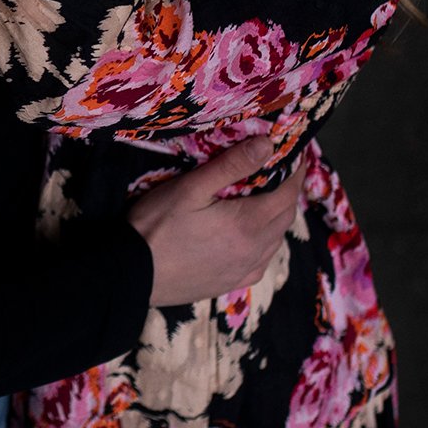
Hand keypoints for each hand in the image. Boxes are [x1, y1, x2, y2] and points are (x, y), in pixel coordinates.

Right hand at [127, 137, 305, 307]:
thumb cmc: (157, 225)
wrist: (131, 274)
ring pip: (275, 240)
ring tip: (266, 200)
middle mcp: (254, 250)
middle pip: (285, 217)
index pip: (288, 194)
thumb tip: (268, 144)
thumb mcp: (191, 187)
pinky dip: (265, 244)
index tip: (296, 155)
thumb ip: (231, 165)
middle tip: (281, 173)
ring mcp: (243, 270)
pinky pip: (261, 262)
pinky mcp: (230, 283)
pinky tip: (252, 238)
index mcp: (248, 224)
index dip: (295, 173)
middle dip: (288, 193)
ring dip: (277, 218)